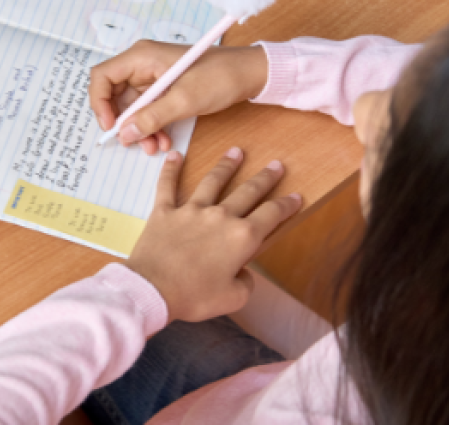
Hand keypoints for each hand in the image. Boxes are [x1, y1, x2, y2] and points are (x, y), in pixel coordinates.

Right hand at [89, 42, 268, 153]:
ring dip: (140, 129)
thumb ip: (152, 117)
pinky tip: (164, 140)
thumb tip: (125, 134)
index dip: (99, 102)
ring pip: (131, 107)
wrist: (250, 74)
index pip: (102, 76)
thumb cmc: (221, 76)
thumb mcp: (184, 100)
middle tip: (134, 142)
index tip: (111, 126)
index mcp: (141, 56)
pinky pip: (147, 109)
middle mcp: (142, 64)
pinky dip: (152, 126)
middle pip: (113, 94)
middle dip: (124, 122)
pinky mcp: (163, 88)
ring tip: (155, 146)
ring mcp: (152, 76)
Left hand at [126, 148, 301, 322]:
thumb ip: (245, 281)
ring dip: (226, 165)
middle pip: (248, 191)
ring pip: (212, 181)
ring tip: (236, 151)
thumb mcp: (234, 298)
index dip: (287, 205)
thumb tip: (242, 271)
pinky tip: (175, 155)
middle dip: (265, 178)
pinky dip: (170, 169)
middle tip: (275, 165)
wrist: (152, 289)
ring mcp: (191, 210)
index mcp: (242, 237)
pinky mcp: (164, 211)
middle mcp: (220, 217)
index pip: (272, 215)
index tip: (296, 196)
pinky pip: (167, 185)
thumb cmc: (194, 296)